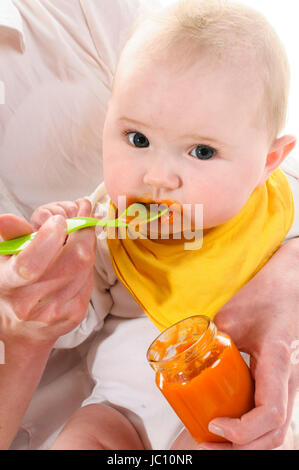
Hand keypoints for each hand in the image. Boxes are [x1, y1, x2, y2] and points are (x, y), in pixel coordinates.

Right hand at [0, 198, 95, 348]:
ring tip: (78, 235)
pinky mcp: (75, 315)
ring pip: (85, 267)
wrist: (22, 329)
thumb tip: (7, 218)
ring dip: (87, 245)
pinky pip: (90, 279)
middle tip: (81, 217)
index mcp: (9, 284)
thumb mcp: (5, 259)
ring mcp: (55, 311)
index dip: (49, 238)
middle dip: (82, 233)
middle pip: (72, 261)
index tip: (58, 220)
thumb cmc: (13, 286)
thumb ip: (12, 236)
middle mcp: (31, 303)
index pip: (30, 264)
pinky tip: (77, 259)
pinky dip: (87, 263)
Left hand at [171, 238, 298, 449]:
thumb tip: (180, 362)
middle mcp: (288, 380)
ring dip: (246, 446)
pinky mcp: (280, 386)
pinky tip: (228, 429)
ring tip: (214, 443)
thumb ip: (209, 341)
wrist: (285, 291)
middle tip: (207, 446)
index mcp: (277, 362)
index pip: (270, 413)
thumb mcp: (231, 317)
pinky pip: (270, 419)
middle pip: (274, 434)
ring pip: (275, 432)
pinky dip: (250, 433)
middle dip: (241, 449)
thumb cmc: (262, 299)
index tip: (214, 424)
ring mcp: (287, 385)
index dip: (243, 430)